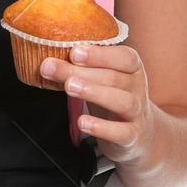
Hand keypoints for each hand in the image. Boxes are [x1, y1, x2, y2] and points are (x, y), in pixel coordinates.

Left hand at [39, 44, 155, 166]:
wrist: (137, 132)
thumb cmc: (111, 95)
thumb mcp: (99, 77)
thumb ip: (79, 68)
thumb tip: (48, 62)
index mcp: (131, 67)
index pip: (123, 56)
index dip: (99, 54)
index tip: (73, 52)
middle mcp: (137, 87)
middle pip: (113, 77)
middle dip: (82, 72)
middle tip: (54, 68)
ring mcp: (137, 112)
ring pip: (122, 101)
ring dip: (94, 93)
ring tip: (69, 88)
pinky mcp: (132, 135)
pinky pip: (121, 132)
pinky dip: (102, 128)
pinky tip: (82, 122)